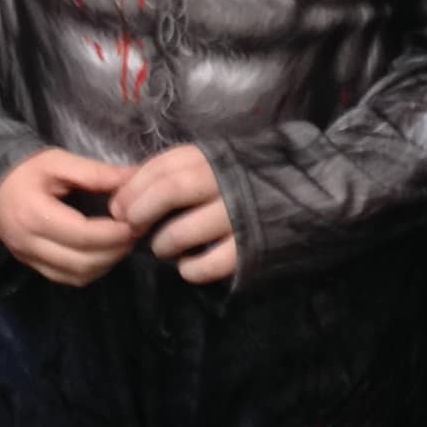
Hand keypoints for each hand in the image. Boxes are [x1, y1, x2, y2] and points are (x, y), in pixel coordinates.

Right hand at [0, 149, 136, 284]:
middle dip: (114, 251)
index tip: (135, 222)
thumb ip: (96, 173)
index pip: (82, 235)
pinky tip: (103, 253)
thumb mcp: (58, 162)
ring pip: (77, 276)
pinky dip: (90, 270)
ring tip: (122, 243)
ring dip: (106, 264)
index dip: (113, 233)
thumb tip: (134, 177)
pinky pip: (67, 278)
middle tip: (135, 233)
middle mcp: (28, 244)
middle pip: (82, 262)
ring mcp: (28, 259)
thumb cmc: (26, 169)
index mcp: (33, 215)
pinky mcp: (32, 266)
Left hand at [111, 145, 237, 284]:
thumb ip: (174, 172)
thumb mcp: (214, 164)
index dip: (133, 187)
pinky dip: (191, 269)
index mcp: (213, 157)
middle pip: (170, 190)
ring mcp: (239, 216)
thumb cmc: (247, 181)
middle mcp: (225, 182)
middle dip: (141, 211)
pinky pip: (210, 264)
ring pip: (183, 231)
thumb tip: (125, 188)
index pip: (163, 166)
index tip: (117, 207)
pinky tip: (188, 267)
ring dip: (163, 244)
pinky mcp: (251, 248)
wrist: (308, 197)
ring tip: (162, 248)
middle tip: (132, 227)